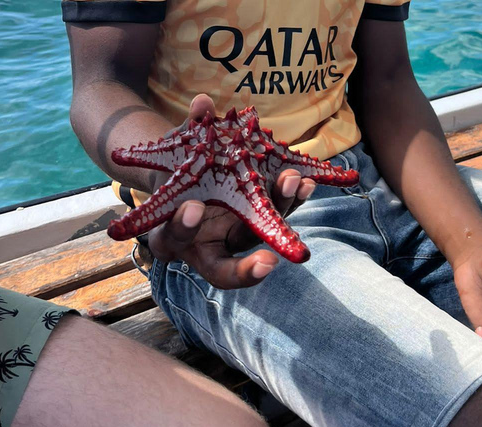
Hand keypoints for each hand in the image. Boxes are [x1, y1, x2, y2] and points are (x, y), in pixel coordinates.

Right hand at [145, 94, 315, 288]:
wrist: (190, 176)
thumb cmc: (174, 169)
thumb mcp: (174, 150)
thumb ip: (187, 131)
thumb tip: (203, 103)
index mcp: (171, 235)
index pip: (173, 239)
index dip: (183, 227)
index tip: (194, 206)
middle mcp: (206, 248)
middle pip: (227, 267)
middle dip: (248, 265)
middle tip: (268, 258)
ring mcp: (236, 239)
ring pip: (260, 238)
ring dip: (280, 212)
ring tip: (296, 183)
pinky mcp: (261, 223)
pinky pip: (279, 216)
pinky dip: (293, 198)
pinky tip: (309, 180)